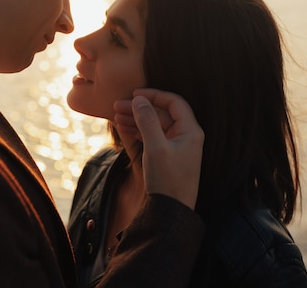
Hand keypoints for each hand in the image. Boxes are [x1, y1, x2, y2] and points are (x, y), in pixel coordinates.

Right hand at [114, 89, 203, 208]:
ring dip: (137, 119)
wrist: (170, 212)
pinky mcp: (169, 157)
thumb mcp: (155, 147)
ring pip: (156, 125)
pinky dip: (139, 132)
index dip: (153, 95)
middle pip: (162, 113)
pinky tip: (124, 129)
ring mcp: (177, 147)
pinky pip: (154, 137)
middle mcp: (186, 136)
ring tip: (116, 117)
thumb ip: (147, 121)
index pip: (173, 102)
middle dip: (140, 108)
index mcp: (190, 131)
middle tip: (118, 106)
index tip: (134, 94)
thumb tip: (139, 99)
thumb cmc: (167, 180)